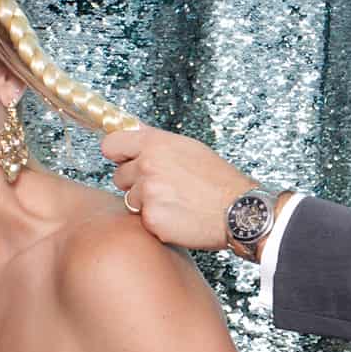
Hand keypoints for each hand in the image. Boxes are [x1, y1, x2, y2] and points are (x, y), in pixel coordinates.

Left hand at [103, 124, 255, 250]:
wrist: (239, 210)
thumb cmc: (219, 179)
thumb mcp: (189, 148)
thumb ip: (156, 141)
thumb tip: (133, 129)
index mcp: (155, 144)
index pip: (111, 145)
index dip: (119, 155)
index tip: (125, 161)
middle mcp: (148, 166)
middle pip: (119, 176)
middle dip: (136, 183)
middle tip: (165, 187)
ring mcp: (148, 194)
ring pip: (131, 201)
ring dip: (147, 204)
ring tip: (176, 203)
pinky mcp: (152, 219)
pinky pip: (143, 221)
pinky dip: (158, 222)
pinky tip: (179, 217)